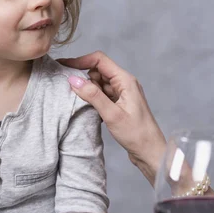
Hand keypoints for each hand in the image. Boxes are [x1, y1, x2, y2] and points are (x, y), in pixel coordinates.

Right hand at [59, 50, 165, 184]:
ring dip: (87, 88)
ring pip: (98, 83)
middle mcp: (124, 83)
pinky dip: (92, 97)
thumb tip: (73, 80)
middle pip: (98, 70)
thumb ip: (93, 95)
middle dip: (82, 76)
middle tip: (66, 86)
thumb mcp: (112, 114)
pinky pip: (102, 94)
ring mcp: (122, 93)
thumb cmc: (136, 134)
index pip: (100, 60)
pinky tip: (86, 106)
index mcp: (125, 80)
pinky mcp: (119, 103)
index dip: (80, 60)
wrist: (150, 152)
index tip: (64, 66)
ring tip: (74, 98)